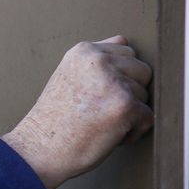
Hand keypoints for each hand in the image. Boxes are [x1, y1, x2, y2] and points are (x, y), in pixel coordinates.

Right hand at [1, 36, 153, 188]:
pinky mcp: (125, 106)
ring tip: (100, 122)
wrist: (40, 148)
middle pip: (142, 71)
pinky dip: (132, 132)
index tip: (95, 94)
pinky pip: (148, 117)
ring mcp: (114, 82)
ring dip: (130, 113)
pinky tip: (107, 134)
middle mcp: (99, 60)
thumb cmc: (55, 118)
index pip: (127, 53)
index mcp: (84, 51)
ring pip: (146, 95)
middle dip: (128, 92)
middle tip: (98, 110)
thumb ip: (97, 58)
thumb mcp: (69, 75)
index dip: (117, 78)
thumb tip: (124, 41)